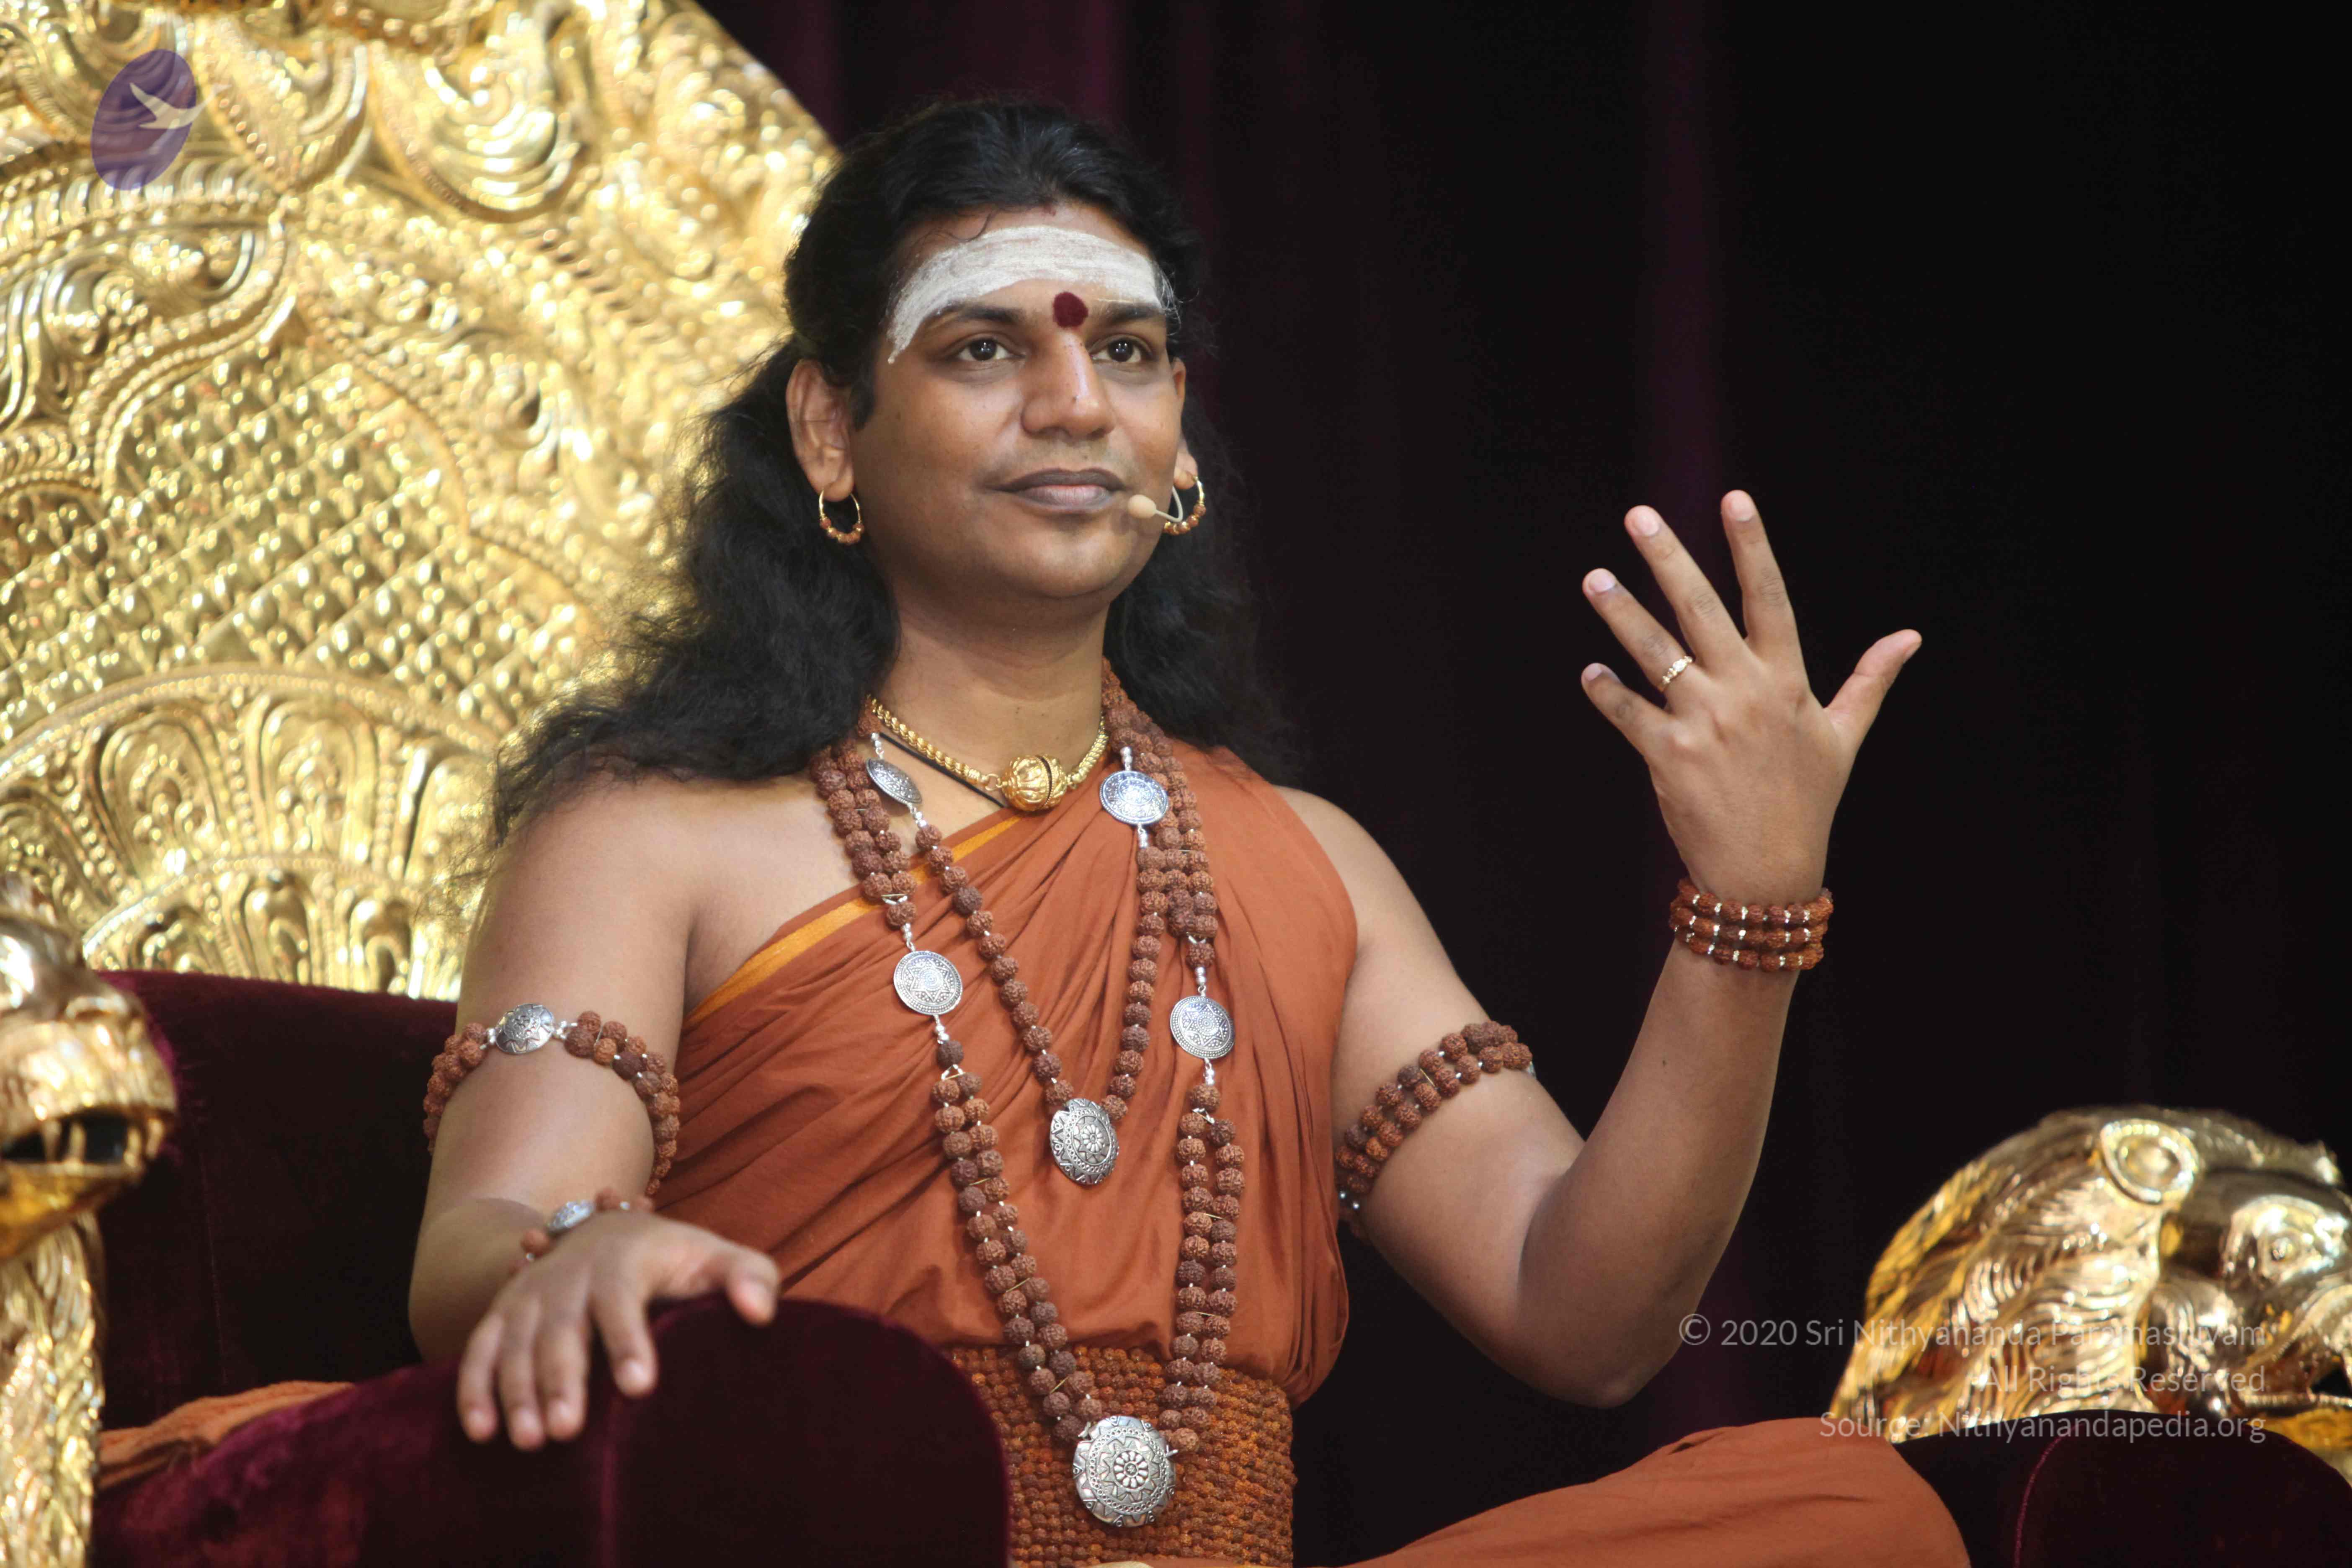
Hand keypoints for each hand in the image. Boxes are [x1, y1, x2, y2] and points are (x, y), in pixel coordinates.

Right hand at [455, 1208, 780, 1447]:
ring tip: (531, 1440)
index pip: (621, 1298)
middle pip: (562, 1327)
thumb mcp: (715, 1257)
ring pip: (517, 1342)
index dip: (628, 1340)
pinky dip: (474, 1389)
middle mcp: (570, 1273)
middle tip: (568, 1429)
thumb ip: (749, 1276)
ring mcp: (531, 1293)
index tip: (640, 1386)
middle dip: (562, 1379)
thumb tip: (760, 1311)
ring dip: (517, 1391)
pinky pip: (480, 1350)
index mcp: (624, 1257)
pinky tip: (482, 1431)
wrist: (609, 1229)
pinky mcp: (503, 1314)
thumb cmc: (675, 1259)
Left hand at [1576, 491, 1919, 902]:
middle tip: (1638, 515)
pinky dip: (1606, 691)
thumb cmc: (1807, 801)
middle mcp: (1744, 693)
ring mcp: (1704, 723)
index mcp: (1786, 682)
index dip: (1752, 547)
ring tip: (1595, 579)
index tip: (1734, 499)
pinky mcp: (1669, 756)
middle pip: (1700, 610)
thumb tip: (1911, 636)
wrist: (1767, 874)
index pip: (1769, 598)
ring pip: (1656, 654)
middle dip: (1668, 559)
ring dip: (1622, 614)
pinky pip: (1628, 713)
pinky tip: (1590, 671)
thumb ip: (1870, 681)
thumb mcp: (1844, 737)